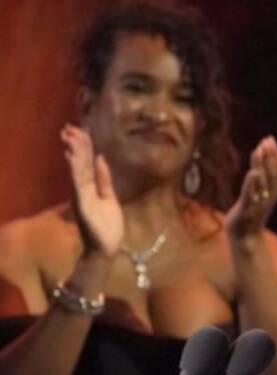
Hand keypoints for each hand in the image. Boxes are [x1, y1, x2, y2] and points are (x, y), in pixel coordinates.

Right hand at [61, 125, 123, 256]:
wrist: (107, 248)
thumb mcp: (110, 197)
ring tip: (69, 135)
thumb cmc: (108, 225)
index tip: (80, 128)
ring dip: (74, 152)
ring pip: (77, 169)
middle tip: (68, 126)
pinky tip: (72, 156)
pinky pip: (79, 184)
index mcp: (89, 187)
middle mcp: (82, 189)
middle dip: (74, 144)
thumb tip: (101, 158)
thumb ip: (104, 179)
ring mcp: (81, 196)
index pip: (85, 162)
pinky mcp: (82, 204)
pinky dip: (75, 169)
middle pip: (78, 162)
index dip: (83, 145)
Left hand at [225, 137, 276, 240]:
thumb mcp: (265, 190)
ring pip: (262, 181)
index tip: (272, 139)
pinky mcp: (247, 210)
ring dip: (261, 164)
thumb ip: (273, 171)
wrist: (247, 238)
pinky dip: (252, 184)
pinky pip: (250, 195)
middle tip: (266, 140)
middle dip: (270, 156)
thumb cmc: (255, 211)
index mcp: (274, 190)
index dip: (276, 154)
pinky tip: (252, 172)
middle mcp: (269, 196)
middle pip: (272, 173)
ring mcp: (259, 203)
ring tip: (259, 149)